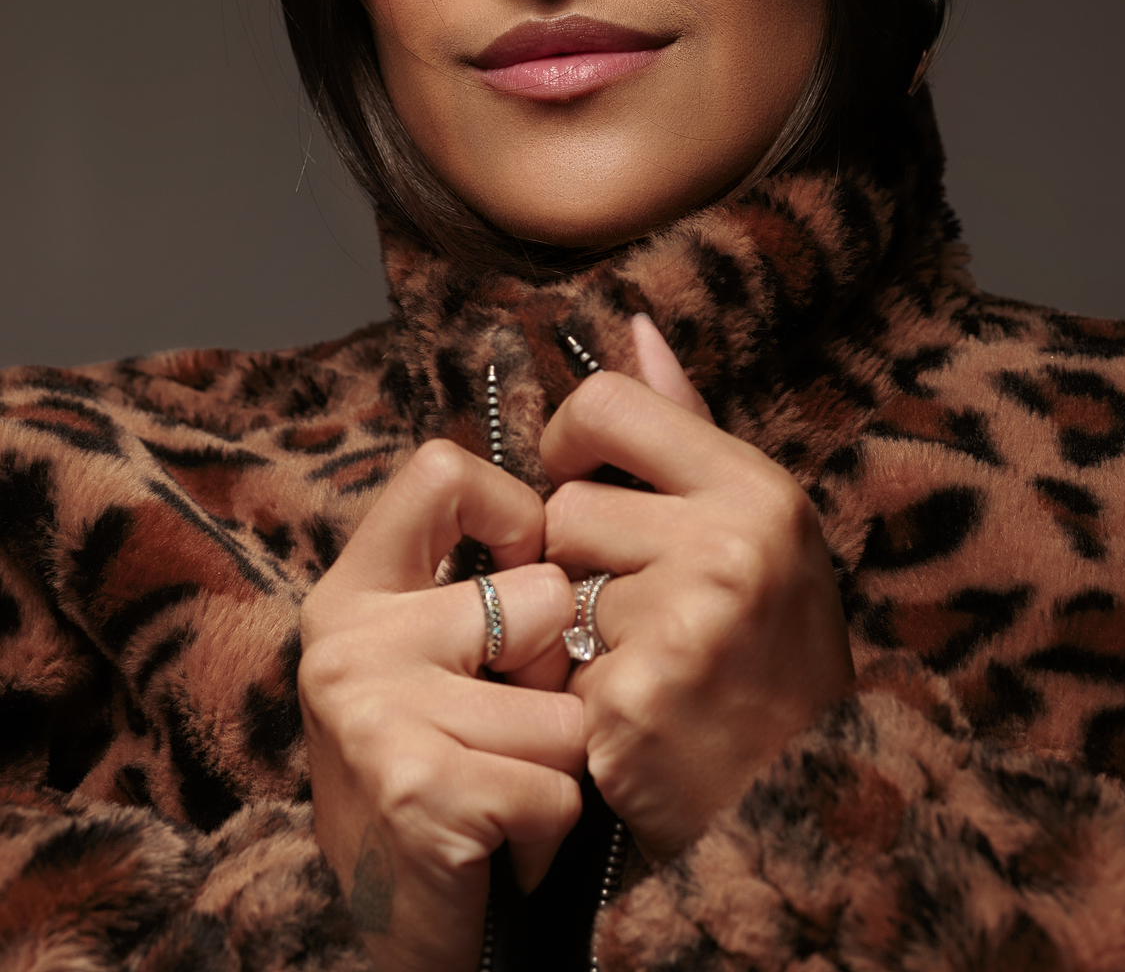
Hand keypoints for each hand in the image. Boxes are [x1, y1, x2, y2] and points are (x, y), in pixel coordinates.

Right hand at [299, 441, 584, 971]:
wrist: (405, 934)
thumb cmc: (456, 765)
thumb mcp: (459, 642)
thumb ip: (515, 534)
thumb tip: (634, 354)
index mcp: (355, 585)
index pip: (441, 471)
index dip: (514, 516)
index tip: (518, 577)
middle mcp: (346, 635)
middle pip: (540, 595)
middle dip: (556, 677)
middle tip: (504, 727)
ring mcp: (373, 710)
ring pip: (566, 702)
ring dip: (561, 763)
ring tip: (505, 788)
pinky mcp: (416, 787)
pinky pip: (558, 781)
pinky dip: (554, 827)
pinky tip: (505, 844)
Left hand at [541, 316, 853, 862]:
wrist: (810, 806)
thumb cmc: (769, 651)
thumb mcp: (756, 525)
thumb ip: (686, 426)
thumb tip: (633, 326)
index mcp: (756, 488)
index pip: (608, 403)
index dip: (573, 441)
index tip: (582, 479)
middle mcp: (728, 546)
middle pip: (565, 507)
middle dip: (581, 562)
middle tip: (642, 612)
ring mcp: (681, 626)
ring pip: (552, 590)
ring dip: (576, 634)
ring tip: (644, 666)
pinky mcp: (632, 702)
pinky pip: (553, 668)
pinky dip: (578, 698)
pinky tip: (634, 720)